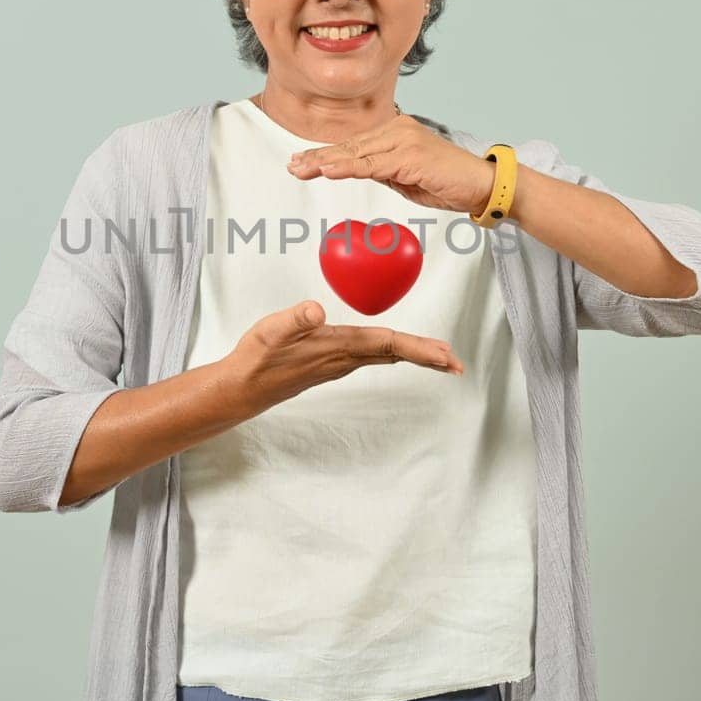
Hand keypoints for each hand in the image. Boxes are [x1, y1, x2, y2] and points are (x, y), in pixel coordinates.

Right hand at [224, 299, 464, 418]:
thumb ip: (294, 319)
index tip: (444, 355)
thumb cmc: (256, 358)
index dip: (417, 347)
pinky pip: (373, 357)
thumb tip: (317, 311)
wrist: (242, 389)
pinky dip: (394, 352)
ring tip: (441, 358)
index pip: (386, 343)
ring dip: (414, 356)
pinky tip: (397, 350)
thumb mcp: (270, 331)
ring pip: (386, 356)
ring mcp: (339, 364)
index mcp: (336, 346)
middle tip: (457, 365)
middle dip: (427, 357)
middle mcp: (344, 359)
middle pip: (394, 354)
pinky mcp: (332, 365)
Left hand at [286, 114, 495, 214]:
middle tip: (292, 166)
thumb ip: (383, 170)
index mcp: (397, 132)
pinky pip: (372, 164)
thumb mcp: (407, 178)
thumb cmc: (448, 183)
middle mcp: (398, 129)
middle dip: (318, 157)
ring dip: (325, 162)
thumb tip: (357, 170)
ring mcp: (404, 139)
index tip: (302, 162)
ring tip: (301, 168)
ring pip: (356, 153)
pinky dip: (347, 168)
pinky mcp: (410, 154)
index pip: (354, 145)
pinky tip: (328, 170)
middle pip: (350, 146)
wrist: (483, 186)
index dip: (326, 154)